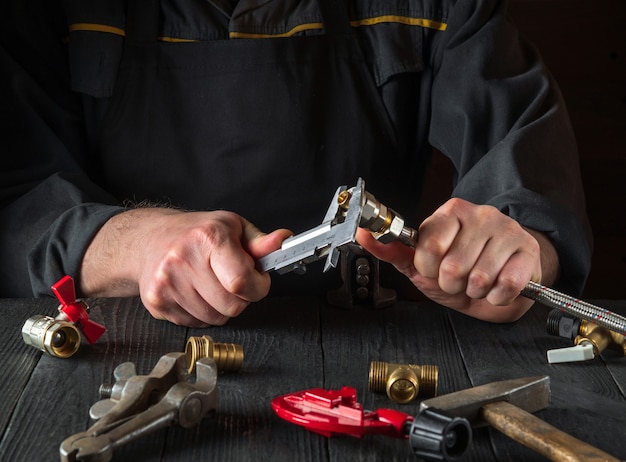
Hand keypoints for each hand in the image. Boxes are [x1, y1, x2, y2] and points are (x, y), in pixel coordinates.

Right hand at [80, 208, 291, 325]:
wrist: (147, 239)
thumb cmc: (195, 233)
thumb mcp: (232, 227)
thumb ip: (260, 242)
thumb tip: (283, 241)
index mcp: (208, 238)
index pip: (241, 280)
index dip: (258, 287)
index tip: (258, 280)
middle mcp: (184, 259)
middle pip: (232, 306)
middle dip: (241, 297)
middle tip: (233, 280)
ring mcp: (167, 283)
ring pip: (215, 319)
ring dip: (221, 307)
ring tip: (213, 284)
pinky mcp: (157, 303)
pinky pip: (196, 324)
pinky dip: (203, 313)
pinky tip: (196, 292)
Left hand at [357, 198, 557, 321]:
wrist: (498, 283)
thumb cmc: (458, 271)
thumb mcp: (420, 262)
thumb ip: (392, 249)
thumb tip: (363, 233)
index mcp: (450, 213)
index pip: (429, 245)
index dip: (428, 267)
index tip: (434, 269)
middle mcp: (481, 215)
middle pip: (453, 266)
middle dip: (452, 284)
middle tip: (458, 280)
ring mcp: (507, 231)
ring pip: (479, 278)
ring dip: (474, 292)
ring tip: (476, 284)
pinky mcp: (528, 252)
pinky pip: (505, 286)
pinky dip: (496, 297)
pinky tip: (495, 288)